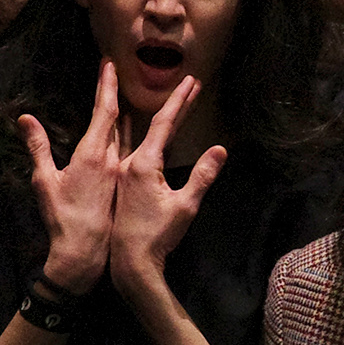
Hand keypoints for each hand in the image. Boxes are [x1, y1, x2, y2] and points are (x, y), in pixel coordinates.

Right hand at [21, 66, 127, 296]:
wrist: (85, 253)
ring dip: (131, 114)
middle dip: (120, 93)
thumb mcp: (43, 181)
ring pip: (124, 135)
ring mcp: (118, 172)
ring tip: (133, 94)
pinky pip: (125, 152)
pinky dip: (126, 135)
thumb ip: (37, 147)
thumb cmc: (63, 218)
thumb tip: (24, 119)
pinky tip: (129, 131)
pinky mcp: (120, 185)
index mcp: (93, 155)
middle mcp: (110, 159)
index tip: (110, 64)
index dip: (107, 85)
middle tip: (126, 70)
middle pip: (118, 118)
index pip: (104, 111)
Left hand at [107, 75, 226, 296]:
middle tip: (188, 84)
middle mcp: (129, 163)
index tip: (190, 81)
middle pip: (153, 125)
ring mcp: (124, 174)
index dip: (180, 101)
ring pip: (139, 136)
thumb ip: (203, 176)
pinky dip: (139, 135)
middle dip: (173, 104)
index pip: (165, 123)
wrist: (130, 263)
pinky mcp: (122, 185)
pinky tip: (135, 129)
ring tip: (166, 101)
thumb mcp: (186, 206)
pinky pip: (131, 150)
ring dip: (154, 118)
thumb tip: (220, 149)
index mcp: (143, 164)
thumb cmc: (158, 236)